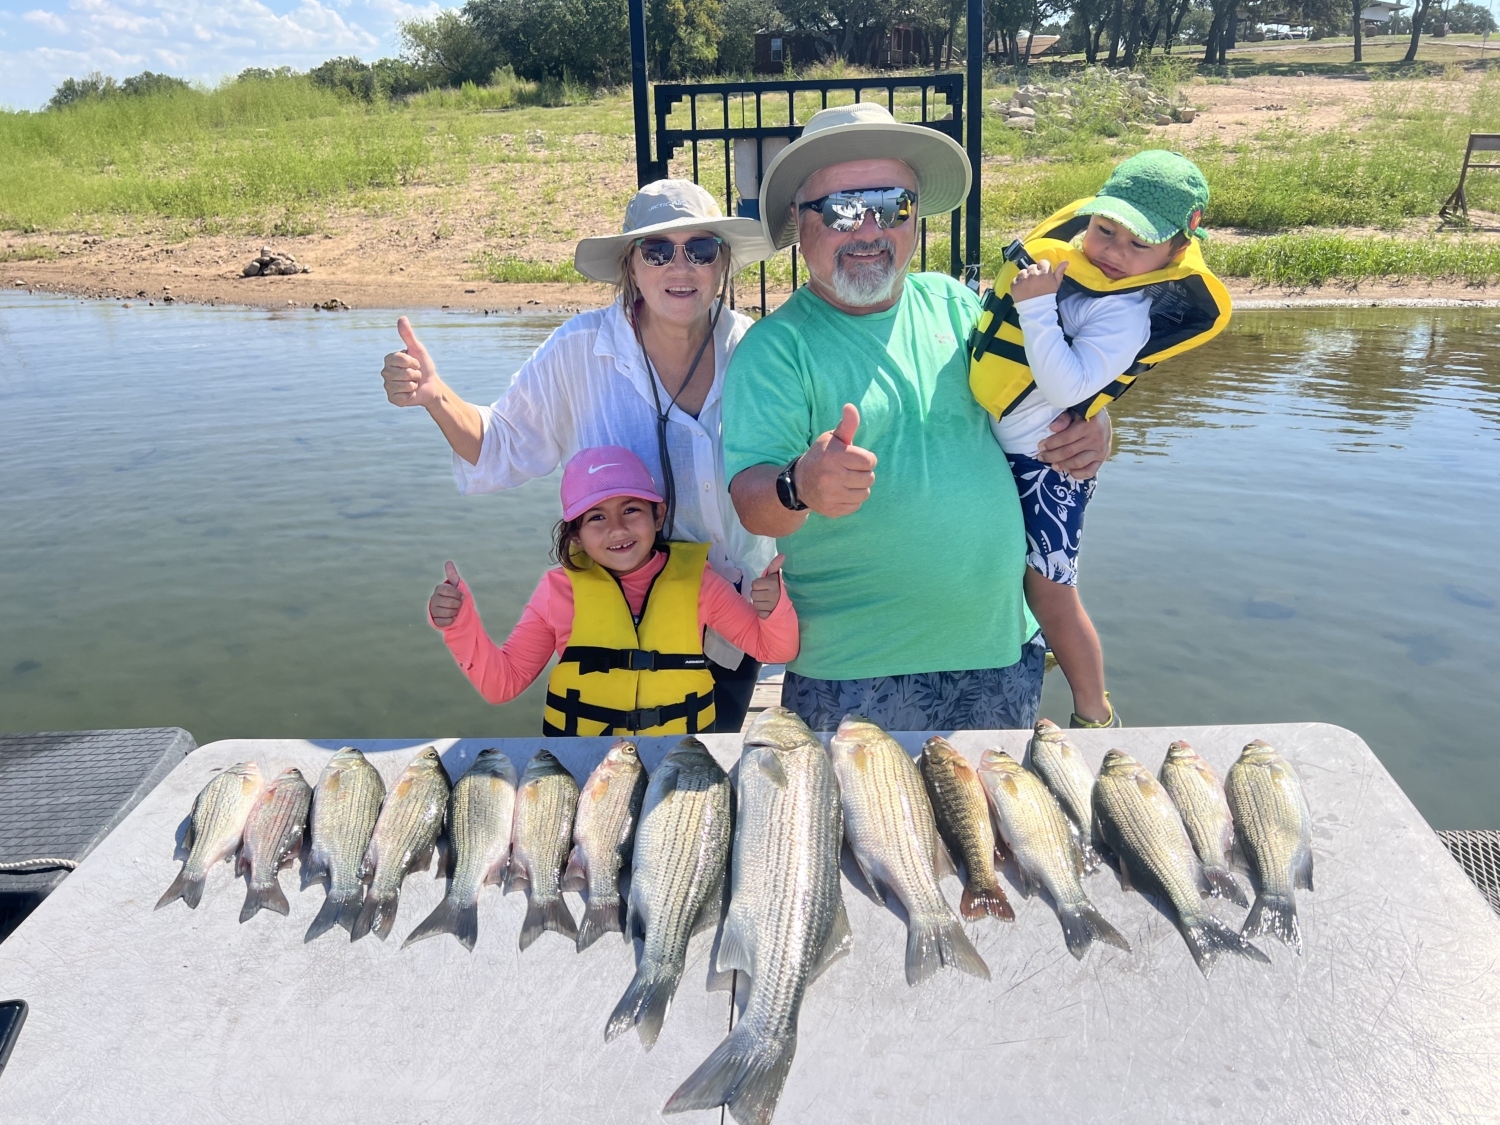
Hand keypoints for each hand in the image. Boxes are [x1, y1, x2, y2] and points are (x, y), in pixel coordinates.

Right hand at [383, 316, 442, 406]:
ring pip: (404, 385)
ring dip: (414, 385)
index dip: (414, 362)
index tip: (416, 363)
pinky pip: (402, 397)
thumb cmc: (424, 366)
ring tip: (414, 383)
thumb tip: (402, 318)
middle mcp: (385, 372)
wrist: (431, 385)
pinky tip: (410, 393)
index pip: (401, 359)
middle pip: (404, 373)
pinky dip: (411, 395)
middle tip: (416, 375)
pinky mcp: (392, 399)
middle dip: (415, 374)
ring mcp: (387, 386)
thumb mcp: (418, 349)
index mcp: (389, 359)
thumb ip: (408, 335)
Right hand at [429, 561, 464, 627]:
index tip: (462, 596)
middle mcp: (434, 599)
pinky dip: (451, 620)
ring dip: (455, 612)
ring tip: (455, 610)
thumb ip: (452, 575)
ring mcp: (433, 610)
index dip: (457, 594)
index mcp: (439, 589)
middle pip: (450, 603)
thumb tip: (448, 562)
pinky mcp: (435, 620)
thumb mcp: (456, 585)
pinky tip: (451, 617)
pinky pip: (445, 621)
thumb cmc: (455, 596)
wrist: (454, 611)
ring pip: (448, 613)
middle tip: (458, 604)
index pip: (448, 590)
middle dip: (458, 604)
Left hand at [749, 553, 785, 618]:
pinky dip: (761, 611)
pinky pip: (758, 612)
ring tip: (766, 601)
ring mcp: (771, 606)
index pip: (754, 584)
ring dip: (758, 603)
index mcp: (773, 584)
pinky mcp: (769, 615)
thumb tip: (782, 554)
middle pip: (753, 594)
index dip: (758, 585)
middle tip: (765, 594)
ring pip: (754, 604)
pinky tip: (767, 608)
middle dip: (757, 594)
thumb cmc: (776, 588)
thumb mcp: (775, 576)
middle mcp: (773, 595)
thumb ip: (775, 565)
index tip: (764, 586)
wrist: (785, 605)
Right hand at [795, 404, 876, 518]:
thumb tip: (850, 407)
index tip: (857, 458)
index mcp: (834, 456)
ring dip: (859, 487)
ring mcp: (831, 495)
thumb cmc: (821, 456)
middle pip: (869, 478)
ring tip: (847, 481)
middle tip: (850, 470)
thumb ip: (846, 425)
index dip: (867, 459)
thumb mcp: (832, 438)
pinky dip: (852, 500)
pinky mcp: (832, 509)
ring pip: (865, 493)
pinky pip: (856, 506)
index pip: (869, 461)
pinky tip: (841, 492)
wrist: (799, 482)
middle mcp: (832, 476)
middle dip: (863, 473)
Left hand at [1010, 259, 1067, 302]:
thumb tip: (1066, 261)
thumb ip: (1060, 272)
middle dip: (1033, 273)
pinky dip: (1018, 284)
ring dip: (1024, 277)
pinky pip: (1015, 279)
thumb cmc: (1047, 297)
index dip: (1042, 268)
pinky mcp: (1014, 285)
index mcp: (1044, 273)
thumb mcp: (1056, 284)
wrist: (1036, 312)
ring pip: (1022, 272)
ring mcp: (1023, 279)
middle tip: (1035, 283)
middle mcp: (1033, 274)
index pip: (1043, 262)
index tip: (1042, 276)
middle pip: (1032, 267)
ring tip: (1027, 287)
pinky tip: (1022, 290)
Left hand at [1037, 409, 1110, 480]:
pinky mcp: (1103, 459)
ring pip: (1078, 463)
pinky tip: (1068, 471)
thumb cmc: (1084, 414)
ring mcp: (1101, 450)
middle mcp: (1097, 439)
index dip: (1051, 443)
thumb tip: (1052, 428)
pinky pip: (1090, 472)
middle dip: (1052, 456)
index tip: (1040, 446)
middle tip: (1041, 457)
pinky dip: (1078, 474)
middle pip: (1069, 452)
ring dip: (1062, 465)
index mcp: (1090, 425)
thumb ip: (1064, 418)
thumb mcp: (1074, 412)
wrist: (1103, 419)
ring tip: (1053, 465)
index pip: (1066, 438)